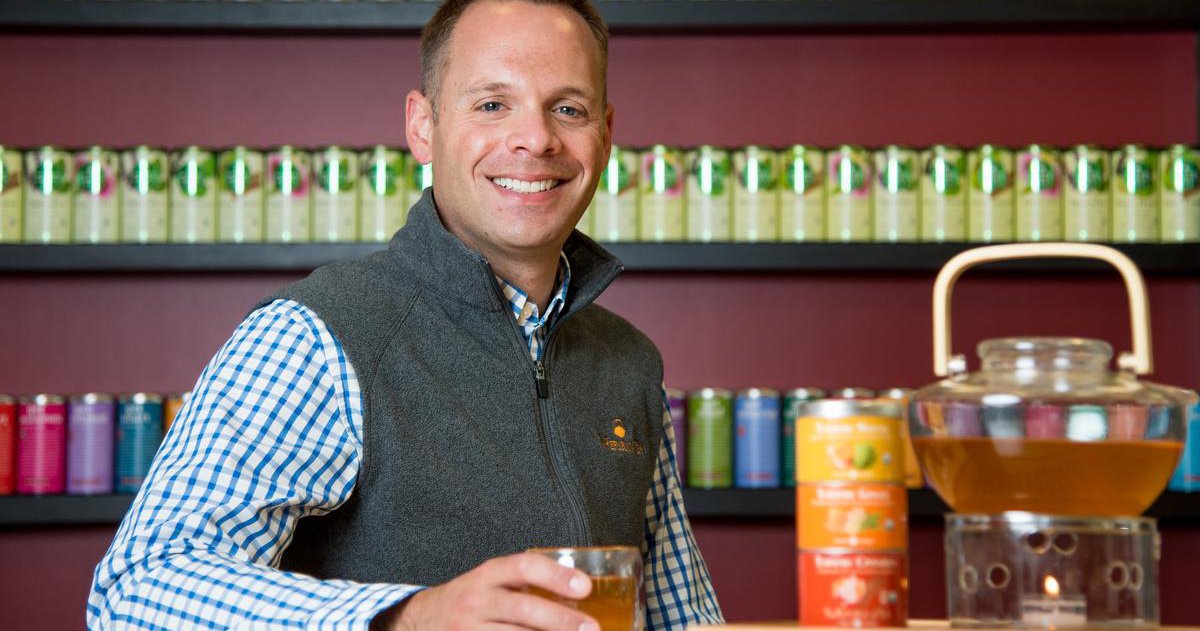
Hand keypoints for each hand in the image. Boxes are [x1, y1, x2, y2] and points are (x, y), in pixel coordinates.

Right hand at [375, 552, 598, 630]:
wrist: (421, 621)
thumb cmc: (469, 600)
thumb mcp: (490, 582)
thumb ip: (524, 583)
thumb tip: (579, 592)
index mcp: (487, 575)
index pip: (523, 567)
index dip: (555, 576)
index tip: (585, 587)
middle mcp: (476, 601)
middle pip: (523, 609)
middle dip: (561, 620)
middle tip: (591, 628)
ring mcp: (468, 630)